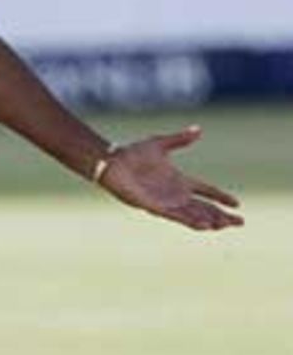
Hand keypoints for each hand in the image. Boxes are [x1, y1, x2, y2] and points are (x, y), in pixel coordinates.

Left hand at [98, 126, 242, 231]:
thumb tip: (199, 129)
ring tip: (226, 225)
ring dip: (211, 221)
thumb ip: (180, 139)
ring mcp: (167, 202)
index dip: (221, 196)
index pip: (206, 190)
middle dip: (223, 216)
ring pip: (195, 215)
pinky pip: (177, 217)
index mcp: (179, 180)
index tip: (237, 203)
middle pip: (205, 207)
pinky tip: (205, 225)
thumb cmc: (134, 153)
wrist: (113, 162)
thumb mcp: (161, 144)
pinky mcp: (156, 208)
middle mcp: (175, 194)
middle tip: (241, 222)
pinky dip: (192, 221)